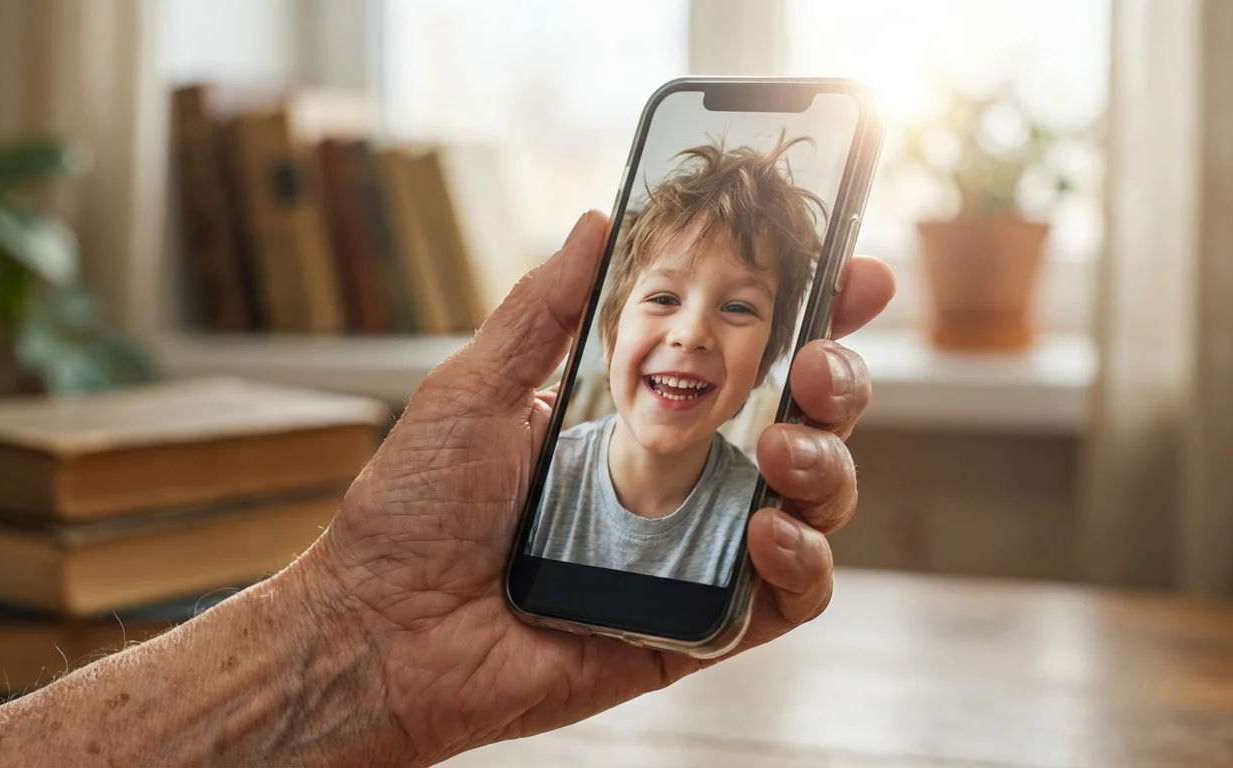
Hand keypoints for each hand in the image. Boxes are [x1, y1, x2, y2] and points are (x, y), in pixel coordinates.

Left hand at [298, 211, 894, 764]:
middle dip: (838, 380)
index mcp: (632, 416)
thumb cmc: (411, 514)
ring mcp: (692, 552)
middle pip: (801, 421)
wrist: (381, 633)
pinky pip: (790, 598)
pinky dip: (803, 561)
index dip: (807, 316)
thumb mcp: (473, 389)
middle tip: (818, 363)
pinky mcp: (698, 628)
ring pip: (814, 502)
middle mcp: (676, 479)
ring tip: (783, 448)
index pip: (741, 358)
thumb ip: (543, 309)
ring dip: (830, 464)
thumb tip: (597, 220)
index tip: (851, 273)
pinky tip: (766, 530)